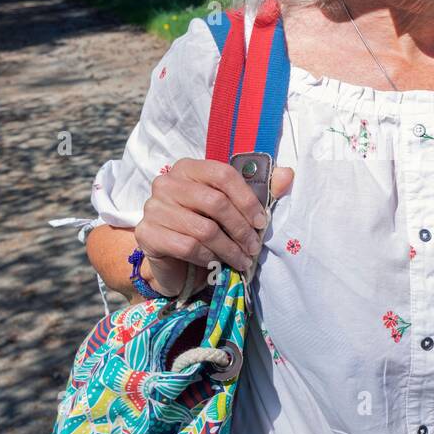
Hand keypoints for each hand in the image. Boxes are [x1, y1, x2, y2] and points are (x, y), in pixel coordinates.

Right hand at [135, 159, 294, 295]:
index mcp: (188, 168)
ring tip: (242, 261)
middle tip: (254, 247)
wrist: (173, 259)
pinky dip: (208, 259)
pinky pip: (187, 247)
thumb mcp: (233, 208)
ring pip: (203, 229)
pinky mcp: (146, 234)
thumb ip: (261, 190)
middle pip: (215, 202)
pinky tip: (218, 265)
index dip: (247, 199)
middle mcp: (166, 183)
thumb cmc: (205, 227)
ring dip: (229, 249)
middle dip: (240, 229)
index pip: (222, 175)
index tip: (262, 223)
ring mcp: (153, 208)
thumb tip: (288, 175)